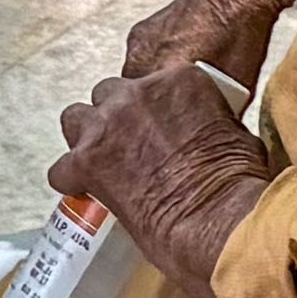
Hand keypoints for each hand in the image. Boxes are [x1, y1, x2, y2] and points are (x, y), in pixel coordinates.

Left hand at [52, 63, 273, 297]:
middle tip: (127, 147)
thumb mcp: (236, 135)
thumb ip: (211, 122)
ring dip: (86, 139)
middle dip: (115, 119)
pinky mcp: (87, 160)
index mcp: (179, 80)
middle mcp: (138, 92)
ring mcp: (108, 124)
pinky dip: (71, 182)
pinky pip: (61, 169)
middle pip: (109, 94)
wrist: (215, 217)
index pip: (152, 84)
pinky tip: (85, 194)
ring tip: (100, 164)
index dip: (151, 111)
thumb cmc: (235, 182)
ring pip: (76, 118)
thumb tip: (210, 136)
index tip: (157, 131)